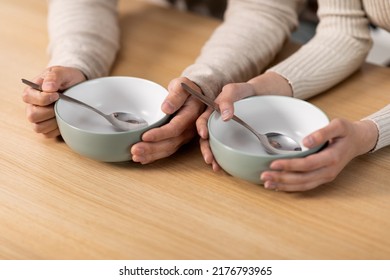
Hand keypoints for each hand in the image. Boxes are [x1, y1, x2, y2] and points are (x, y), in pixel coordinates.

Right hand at [22, 66, 85, 137]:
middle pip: (32, 116)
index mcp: (32, 91)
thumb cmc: (66, 78)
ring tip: (62, 112)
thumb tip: (47, 88)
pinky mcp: (47, 127)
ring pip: (39, 127)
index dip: (43, 98)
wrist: (77, 86)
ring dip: (53, 121)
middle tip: (60, 105)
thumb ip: (54, 77)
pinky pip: (48, 134)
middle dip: (49, 112)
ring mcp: (39, 118)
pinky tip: (63, 120)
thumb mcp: (62, 72)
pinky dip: (57, 129)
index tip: (57, 95)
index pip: (27, 97)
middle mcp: (32, 105)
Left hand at [130, 77, 204, 163]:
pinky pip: (167, 150)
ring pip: (168, 149)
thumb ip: (176, 95)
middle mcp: (189, 129)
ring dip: (152, 155)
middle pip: (171, 142)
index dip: (160, 134)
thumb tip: (166, 108)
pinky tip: (142, 159)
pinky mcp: (178, 140)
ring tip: (135, 156)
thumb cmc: (186, 89)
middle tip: (135, 150)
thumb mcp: (182, 85)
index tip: (145, 136)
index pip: (175, 127)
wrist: (194, 96)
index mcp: (191, 115)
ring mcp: (184, 136)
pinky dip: (154, 156)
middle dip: (152, 148)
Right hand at [197, 82, 255, 170]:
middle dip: (206, 150)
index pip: (203, 121)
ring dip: (214, 158)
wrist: (262, 96)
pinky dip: (227, 158)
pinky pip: (229, 150)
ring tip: (216, 167)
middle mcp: (217, 125)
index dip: (201, 128)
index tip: (204, 135)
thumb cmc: (245, 91)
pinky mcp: (235, 140)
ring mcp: (226, 133)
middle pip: (207, 139)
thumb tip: (225, 116)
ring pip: (216, 146)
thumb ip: (228, 99)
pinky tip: (227, 167)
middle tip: (209, 160)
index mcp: (213, 112)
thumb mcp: (235, 90)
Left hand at [260, 118, 377, 191]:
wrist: (358, 141)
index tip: (274, 164)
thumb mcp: (339, 125)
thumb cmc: (347, 132)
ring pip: (302, 185)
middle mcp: (329, 171)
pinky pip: (305, 186)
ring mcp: (326, 176)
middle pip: (302, 178)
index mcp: (332, 158)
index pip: (307, 165)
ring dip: (284, 186)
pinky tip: (278, 186)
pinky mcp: (322, 178)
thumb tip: (306, 141)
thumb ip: (323, 132)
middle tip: (264, 176)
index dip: (289, 165)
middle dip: (282, 178)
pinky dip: (291, 188)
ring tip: (267, 184)